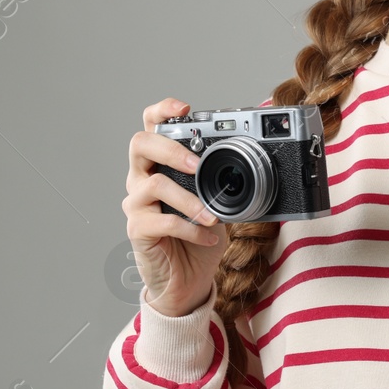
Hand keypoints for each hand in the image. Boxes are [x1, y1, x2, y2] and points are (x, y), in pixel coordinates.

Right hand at [122, 98, 226, 316]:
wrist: (187, 280)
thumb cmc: (199, 237)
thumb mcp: (214, 202)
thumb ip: (220, 182)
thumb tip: (251, 165)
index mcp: (159, 164)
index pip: (150, 126)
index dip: (162, 111)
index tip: (184, 108)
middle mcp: (141, 178)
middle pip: (140, 144)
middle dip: (171, 148)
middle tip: (197, 164)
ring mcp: (136, 204)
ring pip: (154, 184)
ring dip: (189, 199)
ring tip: (212, 215)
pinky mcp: (138, 230)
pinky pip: (162, 221)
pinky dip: (190, 229)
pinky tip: (208, 237)